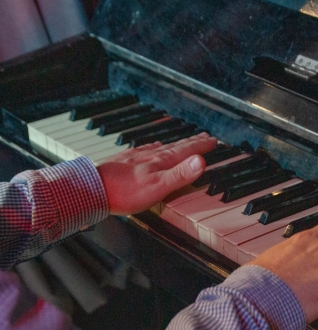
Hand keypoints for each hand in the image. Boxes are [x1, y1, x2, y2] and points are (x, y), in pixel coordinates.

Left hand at [96, 133, 217, 214]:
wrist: (92, 190)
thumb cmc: (125, 192)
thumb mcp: (158, 186)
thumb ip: (180, 174)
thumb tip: (201, 161)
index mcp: (161, 162)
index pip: (187, 151)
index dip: (201, 146)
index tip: (213, 141)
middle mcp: (151, 156)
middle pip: (176, 147)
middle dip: (192, 142)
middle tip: (204, 137)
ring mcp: (138, 157)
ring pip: (163, 148)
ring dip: (176, 145)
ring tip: (184, 142)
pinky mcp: (126, 162)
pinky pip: (147, 151)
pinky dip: (155, 148)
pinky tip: (154, 148)